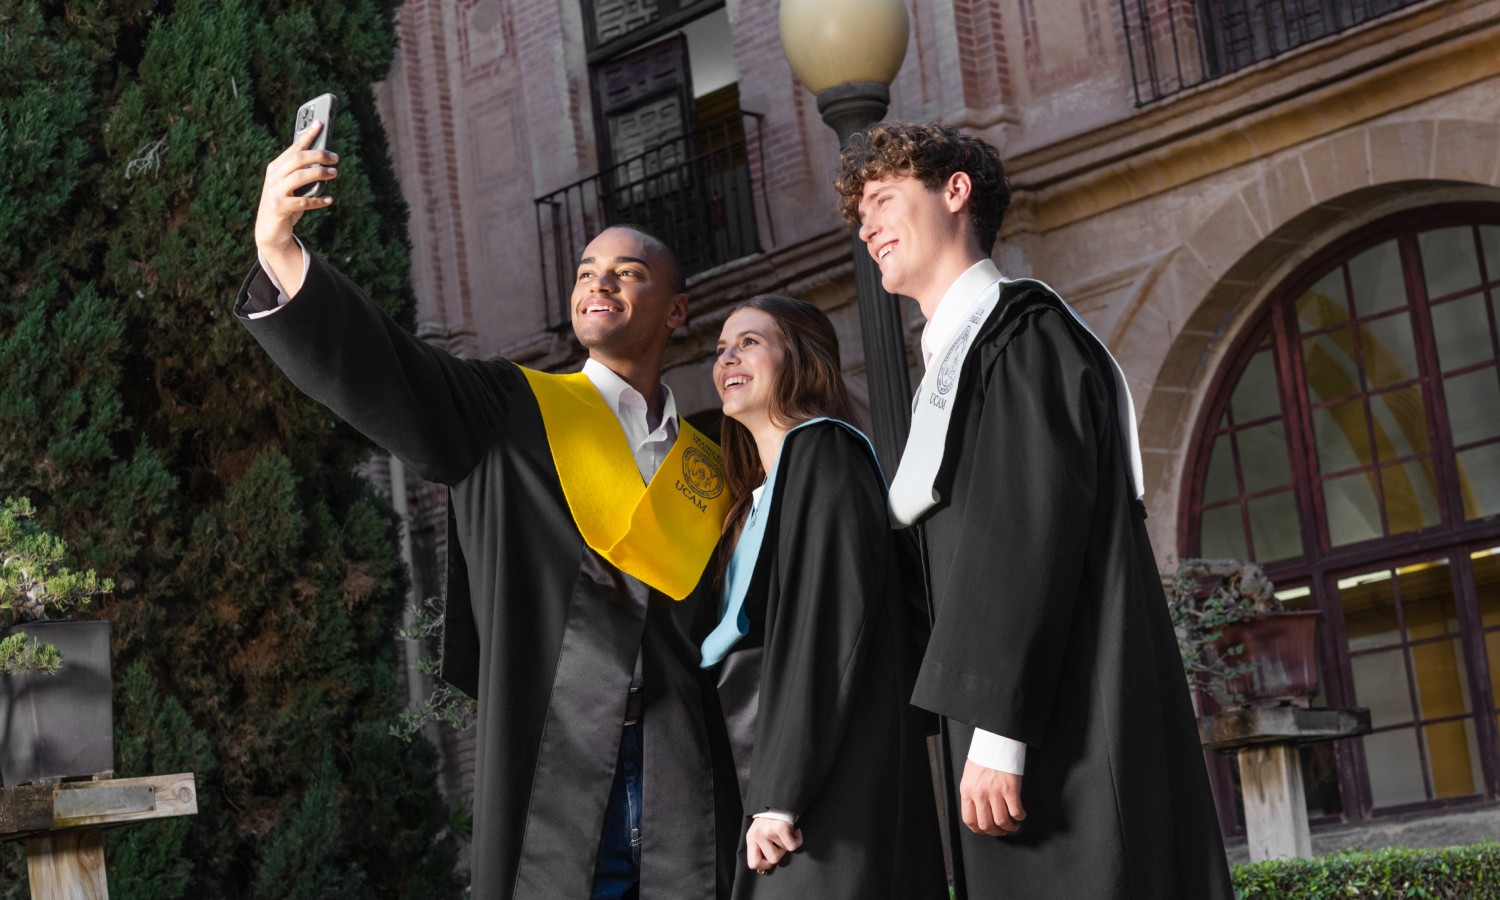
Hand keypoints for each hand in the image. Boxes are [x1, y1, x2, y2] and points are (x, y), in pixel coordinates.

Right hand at [254, 120, 337, 293]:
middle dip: (318, 155)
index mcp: (276, 167)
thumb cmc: (285, 204)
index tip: (320, 124)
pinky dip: (318, 200)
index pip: (294, 148)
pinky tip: (329, 199)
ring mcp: (274, 191)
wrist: (269, 230)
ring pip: (300, 177)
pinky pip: (302, 201)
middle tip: (335, 158)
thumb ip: (302, 173)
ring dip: (320, 174)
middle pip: (298, 159)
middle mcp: (273, 176)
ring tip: (334, 173)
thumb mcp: (292, 186)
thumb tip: (324, 159)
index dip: (307, 135)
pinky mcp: (279, 207)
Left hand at [744, 817, 802, 873]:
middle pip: (772, 860)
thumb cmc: (770, 818)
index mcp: (751, 837)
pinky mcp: (781, 828)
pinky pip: (792, 846)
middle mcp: (757, 835)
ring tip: (786, 831)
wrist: (780, 800)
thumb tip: (762, 871)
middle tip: (781, 841)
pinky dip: (797, 840)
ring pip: (784, 851)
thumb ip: (760, 849)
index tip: (772, 861)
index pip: (753, 863)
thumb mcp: (760, 832)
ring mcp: (769, 831)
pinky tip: (795, 831)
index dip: (765, 866)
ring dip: (788, 842)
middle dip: (781, 853)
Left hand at [960, 759, 1025, 836]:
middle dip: (996, 832)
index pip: (969, 820)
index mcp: (967, 791)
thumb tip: (978, 810)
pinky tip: (1021, 814)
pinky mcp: (1010, 789)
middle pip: (986, 825)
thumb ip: (972, 792)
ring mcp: (995, 792)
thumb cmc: (984, 756)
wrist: (996, 741)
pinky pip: (1016, 811)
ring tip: (1013, 824)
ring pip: (1002, 821)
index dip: (979, 830)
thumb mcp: (970, 775)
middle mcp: (980, 794)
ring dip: (1009, 827)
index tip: (986, 830)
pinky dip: (1020, 817)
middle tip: (1002, 830)